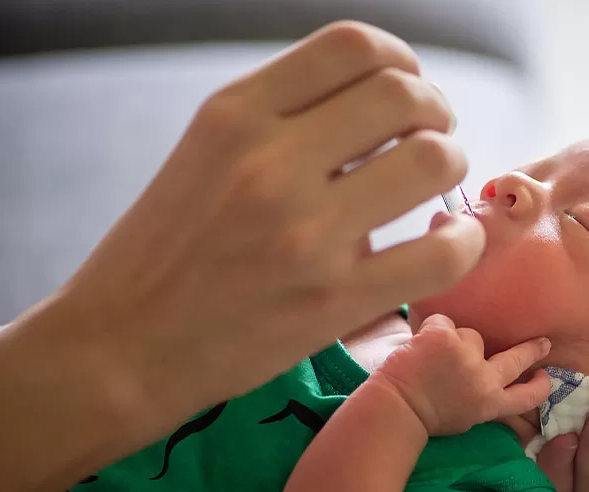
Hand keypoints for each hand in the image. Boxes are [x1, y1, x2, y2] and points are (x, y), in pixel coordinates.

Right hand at [36, 21, 483, 427]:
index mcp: (235, 115)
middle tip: (431, 138)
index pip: (351, 46)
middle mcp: (269, 163)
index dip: (401, 61)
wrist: (123, 348)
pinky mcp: (333, 301)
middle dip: (436, 112)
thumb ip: (288, 117)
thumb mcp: (208, 151)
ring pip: (434, 160)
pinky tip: (449, 240)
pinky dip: (465, 240)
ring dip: (452, 166)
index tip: (407, 89)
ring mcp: (304, 234)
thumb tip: (389, 99)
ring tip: (436, 186)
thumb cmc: (171, 248)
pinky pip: (442, 252)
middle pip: (405, 95)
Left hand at [374, 314, 551, 436]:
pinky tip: (420, 345)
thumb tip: (488, 380)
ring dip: (455, 341)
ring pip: (471, 335)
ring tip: (432, 358)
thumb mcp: (464, 417)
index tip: (546, 378)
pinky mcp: (446, 338)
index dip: (539, 387)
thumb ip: (480, 397)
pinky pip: (444, 322)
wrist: (395, 409)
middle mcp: (484, 380)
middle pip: (516, 360)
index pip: (526, 398)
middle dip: (532, 350)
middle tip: (542, 343)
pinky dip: (432, 330)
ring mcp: (466, 357)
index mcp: (488, 404)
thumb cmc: (423, 416)